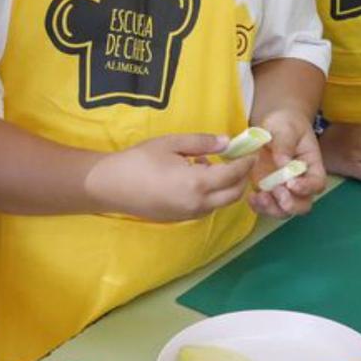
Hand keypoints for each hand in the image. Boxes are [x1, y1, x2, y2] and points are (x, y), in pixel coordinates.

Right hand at [85, 133, 255, 221]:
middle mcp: (198, 203)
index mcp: (198, 183)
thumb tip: (227, 142)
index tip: (250, 151)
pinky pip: (206, 207)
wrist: (111, 185)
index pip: (234, 174)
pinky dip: (211, 194)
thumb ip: (202, 142)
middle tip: (237, 160)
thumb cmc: (139, 160)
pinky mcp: (181, 218)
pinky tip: (195, 177)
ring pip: (221, 203)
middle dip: (241, 177)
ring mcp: (190, 214)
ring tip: (210, 165)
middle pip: (234, 194)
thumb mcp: (171, 144)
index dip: (245, 162)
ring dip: (225, 186)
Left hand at [248, 109, 325, 218]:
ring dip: (273, 209)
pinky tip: (251, 197)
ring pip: (284, 210)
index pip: (317, 183)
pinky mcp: (267, 190)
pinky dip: (259, 207)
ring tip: (259, 197)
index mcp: (311, 166)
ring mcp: (283, 188)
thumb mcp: (285, 128)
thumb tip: (283, 162)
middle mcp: (300, 182)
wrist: (273, 125)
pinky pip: (266, 206)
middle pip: (303, 204)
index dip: (307, 188)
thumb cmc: (285, 124)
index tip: (291, 184)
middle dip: (290, 204)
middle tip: (276, 193)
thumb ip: (284, 144)